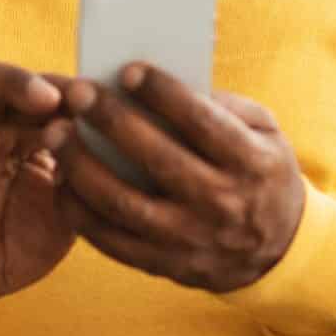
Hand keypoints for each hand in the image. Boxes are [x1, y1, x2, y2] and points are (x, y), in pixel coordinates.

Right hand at [0, 61, 101, 316]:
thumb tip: (124, 146)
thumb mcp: (67, 213)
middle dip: (51, 81)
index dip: (82, 96)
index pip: (56, 96)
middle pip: (19, 78)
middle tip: (80, 94)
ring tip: (45, 100)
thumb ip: (87, 180)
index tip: (114, 102)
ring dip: (12, 83)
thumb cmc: (19, 245)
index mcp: (34, 134)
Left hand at [53, 61, 306, 292]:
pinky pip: (113, 241)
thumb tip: (166, 82)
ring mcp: (191, 239)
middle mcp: (221, 204)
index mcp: (251, 163)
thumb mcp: (266, 132)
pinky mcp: (166, 265)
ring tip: (56, 134)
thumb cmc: (262, 172)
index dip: (163, 94)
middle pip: (157, 159)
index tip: (128, 70)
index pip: (202, 123)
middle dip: (112, 121)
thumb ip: (225, 104)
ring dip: (83, 167)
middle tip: (78, 93)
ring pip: (125, 203)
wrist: (279, 250)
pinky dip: (80, 212)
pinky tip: (60, 181)